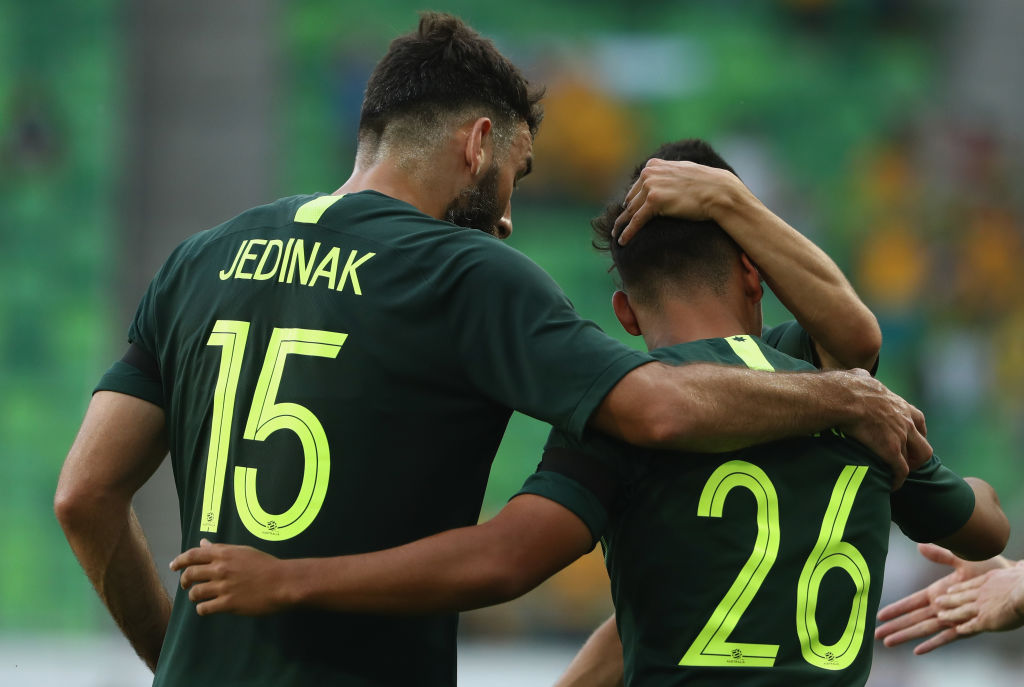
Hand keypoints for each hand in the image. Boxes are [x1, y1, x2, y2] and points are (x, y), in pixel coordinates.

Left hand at [170, 539, 288, 615]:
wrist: (282, 582)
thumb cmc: (266, 565)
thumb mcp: (243, 552)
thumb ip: (221, 549)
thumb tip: (203, 543)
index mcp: (223, 553)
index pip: (193, 555)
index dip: (179, 561)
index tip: (173, 566)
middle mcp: (220, 569)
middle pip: (190, 574)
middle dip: (184, 580)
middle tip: (185, 585)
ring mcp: (223, 587)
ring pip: (195, 592)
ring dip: (193, 596)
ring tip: (198, 598)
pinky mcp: (227, 604)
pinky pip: (204, 608)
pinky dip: (202, 609)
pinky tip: (206, 608)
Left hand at [612, 159, 750, 244]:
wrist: (719, 192)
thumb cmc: (706, 184)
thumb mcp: (682, 171)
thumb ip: (667, 173)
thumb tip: (660, 179)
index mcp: (653, 165)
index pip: (636, 187)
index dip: (632, 202)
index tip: (626, 213)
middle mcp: (649, 173)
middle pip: (631, 200)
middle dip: (625, 214)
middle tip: (617, 227)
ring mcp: (650, 186)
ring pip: (631, 211)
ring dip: (622, 225)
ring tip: (616, 236)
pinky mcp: (654, 201)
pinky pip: (636, 220)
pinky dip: (628, 232)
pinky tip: (622, 242)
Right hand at [830, 368, 929, 487]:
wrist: (841, 397)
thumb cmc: (844, 387)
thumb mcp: (858, 376)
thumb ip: (864, 378)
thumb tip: (858, 375)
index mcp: (897, 404)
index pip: (917, 418)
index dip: (916, 431)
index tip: (909, 438)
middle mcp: (905, 420)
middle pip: (923, 442)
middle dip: (916, 454)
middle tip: (904, 461)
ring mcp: (900, 436)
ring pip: (916, 458)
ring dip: (909, 467)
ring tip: (897, 475)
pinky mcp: (890, 450)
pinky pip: (900, 471)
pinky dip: (897, 480)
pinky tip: (891, 486)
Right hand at [875, 543, 1010, 653]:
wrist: (1012, 577)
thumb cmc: (988, 565)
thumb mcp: (961, 557)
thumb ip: (940, 554)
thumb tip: (919, 546)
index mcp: (939, 592)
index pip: (912, 602)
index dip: (896, 608)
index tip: (879, 615)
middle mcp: (944, 607)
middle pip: (913, 619)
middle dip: (894, 627)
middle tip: (875, 635)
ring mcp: (955, 617)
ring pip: (925, 629)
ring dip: (907, 636)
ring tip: (888, 643)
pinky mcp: (969, 625)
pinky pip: (948, 637)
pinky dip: (932, 644)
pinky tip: (918, 650)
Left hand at [935, 561, 1023, 635]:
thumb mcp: (1021, 570)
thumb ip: (1019, 568)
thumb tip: (1022, 563)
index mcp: (990, 580)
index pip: (971, 584)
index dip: (960, 587)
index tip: (950, 589)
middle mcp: (982, 592)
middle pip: (962, 596)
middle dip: (949, 599)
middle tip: (937, 601)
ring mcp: (982, 606)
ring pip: (962, 611)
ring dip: (950, 614)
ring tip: (940, 616)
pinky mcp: (986, 620)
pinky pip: (972, 625)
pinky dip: (964, 628)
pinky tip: (957, 630)